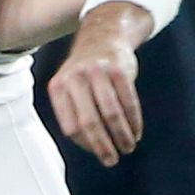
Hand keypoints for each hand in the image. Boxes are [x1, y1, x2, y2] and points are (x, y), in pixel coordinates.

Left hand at [48, 15, 142, 167]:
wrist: (104, 34)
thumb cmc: (85, 72)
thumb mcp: (69, 88)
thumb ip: (74, 114)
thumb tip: (93, 149)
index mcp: (58, 87)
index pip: (70, 127)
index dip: (86, 145)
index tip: (98, 153)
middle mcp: (75, 78)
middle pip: (89, 122)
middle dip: (103, 146)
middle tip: (112, 160)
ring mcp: (98, 72)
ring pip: (111, 113)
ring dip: (122, 135)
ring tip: (128, 147)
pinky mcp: (119, 68)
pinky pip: (128, 101)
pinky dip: (134, 120)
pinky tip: (136, 131)